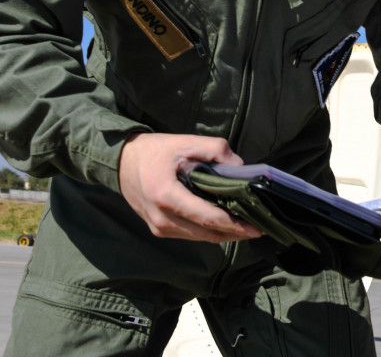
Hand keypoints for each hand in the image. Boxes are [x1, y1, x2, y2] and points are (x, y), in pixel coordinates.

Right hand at [118, 132, 262, 241]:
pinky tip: (224, 224)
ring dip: (224, 235)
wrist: (121, 163)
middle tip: (259, 228)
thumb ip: (214, 149)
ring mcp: (159, 228)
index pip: (208, 218)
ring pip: (199, 238)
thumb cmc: (153, 151)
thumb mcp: (184, 142)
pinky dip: (209, 232)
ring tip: (246, 227)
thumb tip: (239, 166)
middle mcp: (162, 219)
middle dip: (235, 233)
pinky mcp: (158, 230)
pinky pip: (190, 235)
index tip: (257, 226)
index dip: (235, 225)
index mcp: (167, 196)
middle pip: (207, 233)